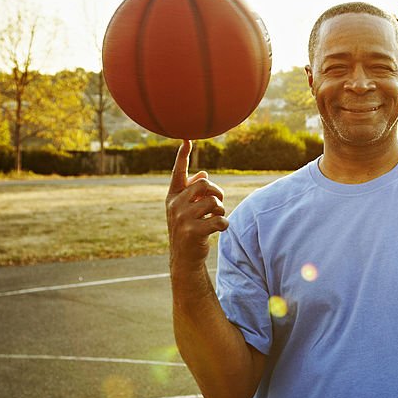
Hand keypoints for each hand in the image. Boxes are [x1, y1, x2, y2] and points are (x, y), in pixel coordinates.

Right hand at [166, 140, 227, 272]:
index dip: (182, 156)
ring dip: (221, 211)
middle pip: (205, 185)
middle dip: (217, 192)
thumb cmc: (189, 229)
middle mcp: (175, 205)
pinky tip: (218, 230)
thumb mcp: (188, 210)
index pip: (178, 173)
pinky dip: (224, 225)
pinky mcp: (193, 231)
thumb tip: (203, 173)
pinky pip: (220, 220)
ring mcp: (182, 218)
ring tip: (215, 219)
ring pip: (214, 202)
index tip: (187, 139)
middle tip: (218, 203)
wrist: (184, 258)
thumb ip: (193, 192)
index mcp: (173, 197)